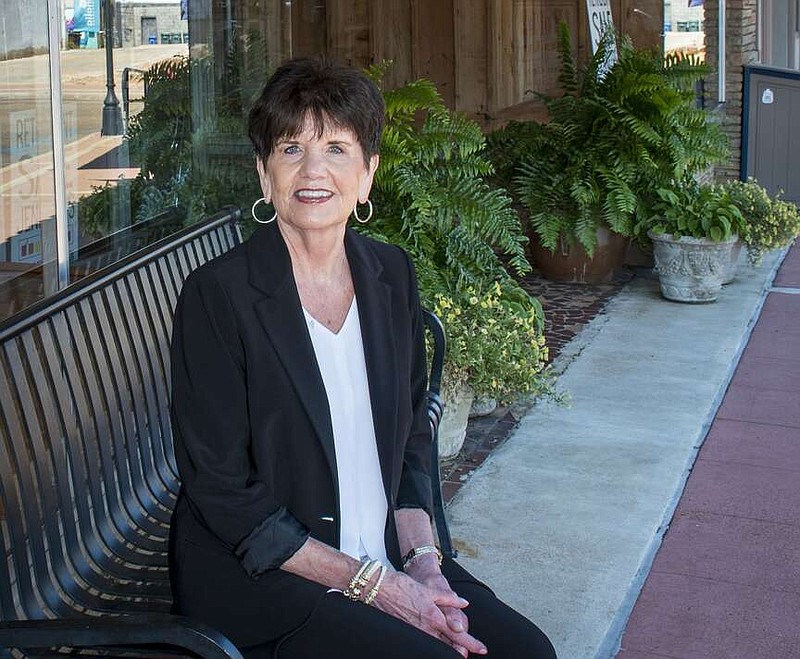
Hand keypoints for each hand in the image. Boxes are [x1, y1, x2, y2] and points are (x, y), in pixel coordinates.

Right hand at [371, 568, 486, 656]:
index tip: (482, 649)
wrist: (379, 588)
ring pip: (435, 646)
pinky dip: (432, 643)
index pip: (458, 634)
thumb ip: (448, 598)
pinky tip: (433, 640)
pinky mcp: (405, 633)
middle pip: (447, 646)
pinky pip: (423, 642)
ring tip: (453, 648)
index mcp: (434, 617)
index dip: (471, 643)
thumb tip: (463, 602)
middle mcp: (425, 628)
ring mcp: (415, 632)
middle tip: (467, 653)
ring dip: (445, 647)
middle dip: (459, 650)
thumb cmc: (402, 586)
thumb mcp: (430, 589)